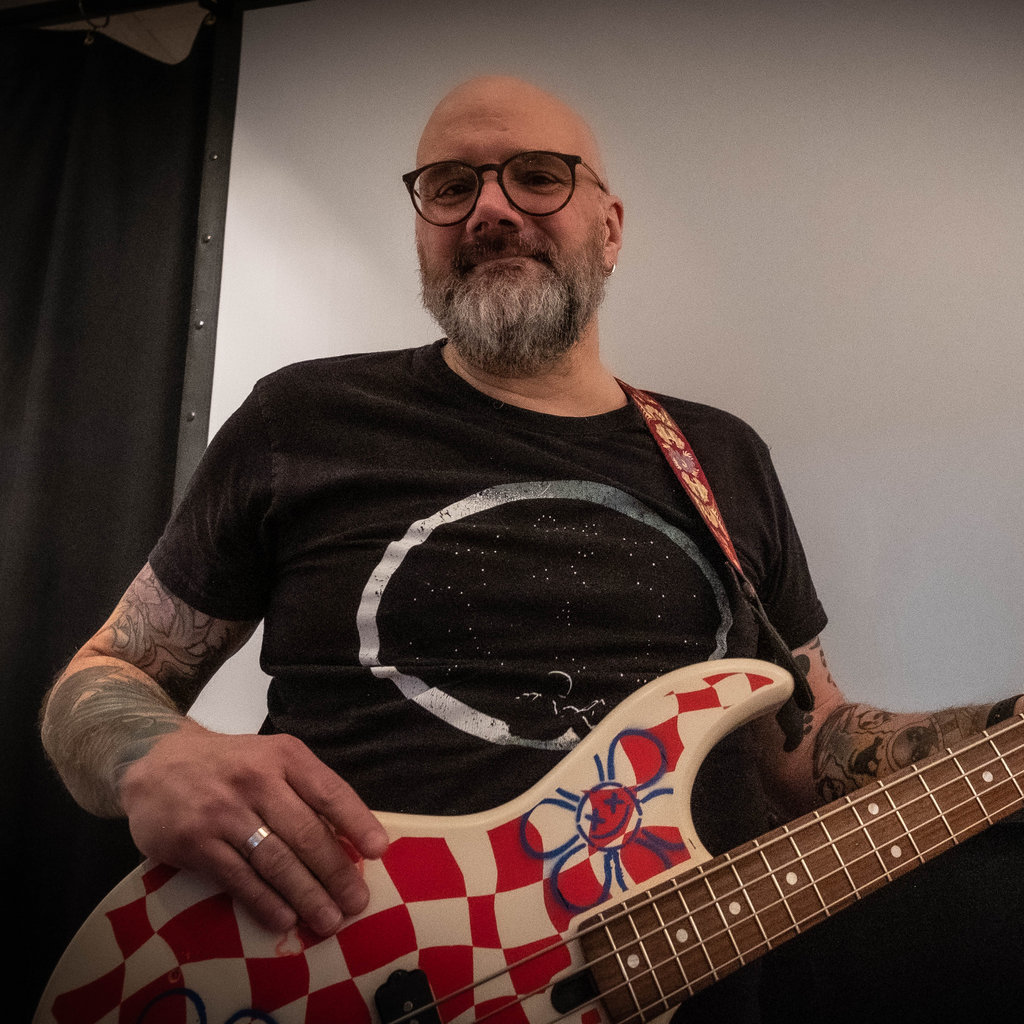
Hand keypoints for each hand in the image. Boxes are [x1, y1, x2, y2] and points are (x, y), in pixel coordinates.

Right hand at [118, 720, 388, 936]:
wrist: (154, 761)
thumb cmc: (228, 764)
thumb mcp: (269, 758)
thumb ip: (302, 790)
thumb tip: (346, 838)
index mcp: (284, 756)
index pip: (328, 791)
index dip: (356, 822)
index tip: (378, 851)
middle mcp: (256, 780)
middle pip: (306, 832)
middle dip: (336, 872)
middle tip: (357, 903)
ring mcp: (224, 811)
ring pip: (275, 859)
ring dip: (306, 894)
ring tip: (329, 919)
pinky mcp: (195, 841)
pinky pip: (238, 877)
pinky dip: (264, 901)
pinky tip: (285, 918)